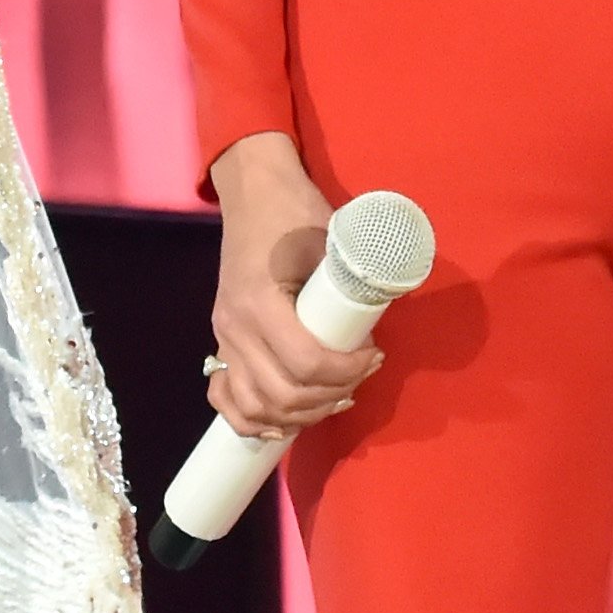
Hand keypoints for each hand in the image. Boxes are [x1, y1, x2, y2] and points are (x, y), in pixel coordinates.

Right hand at [205, 131, 379, 439]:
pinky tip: (281, 421)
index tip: (374, 356)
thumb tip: (390, 313)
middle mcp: (236, 327)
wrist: (253, 192)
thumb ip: (355, 278)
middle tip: (360, 376)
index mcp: (260, 302)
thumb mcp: (333, 239)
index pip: (306, 364)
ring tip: (331, 398)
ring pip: (255, 405)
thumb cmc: (295, 212)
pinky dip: (251, 419)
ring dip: (298, 414)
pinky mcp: (222, 341)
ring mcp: (224, 337)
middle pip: (283, 394)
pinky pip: (225, 396)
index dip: (348, 372)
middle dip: (331, 397)